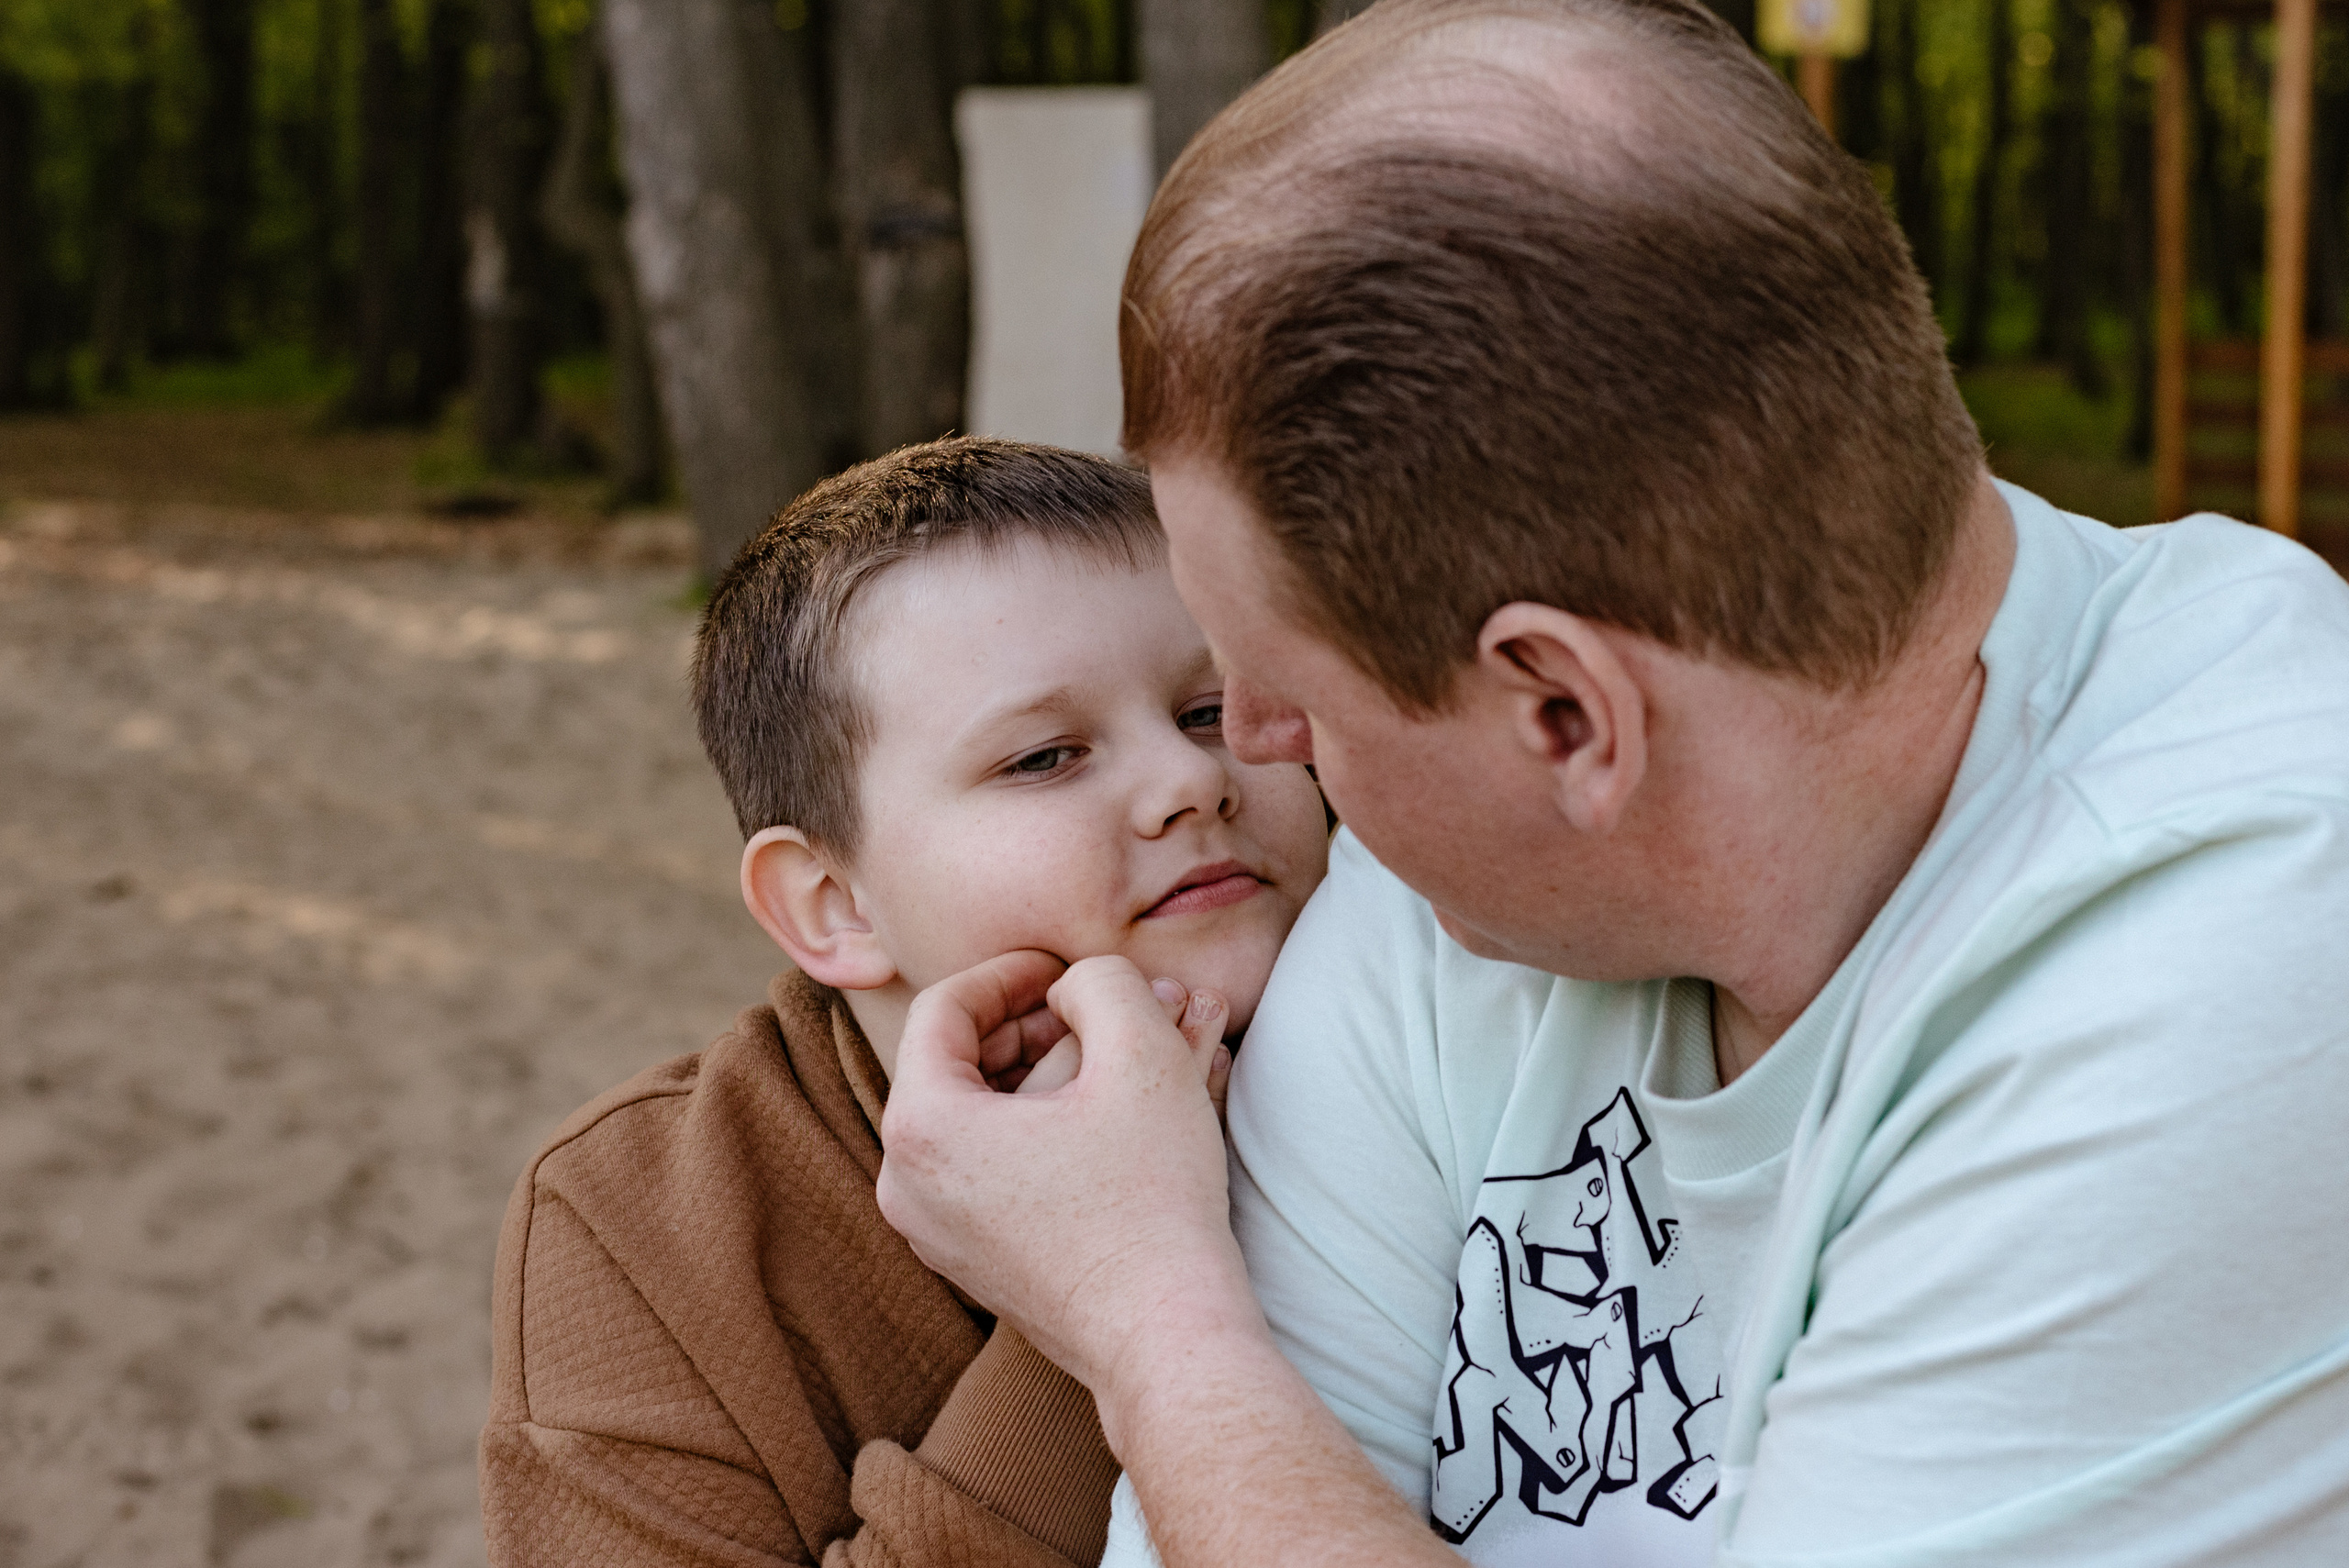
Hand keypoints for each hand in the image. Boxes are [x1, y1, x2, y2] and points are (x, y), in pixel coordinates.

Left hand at [876, 951, 1257, 1423]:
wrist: (1166, 1337)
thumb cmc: (1152, 1199)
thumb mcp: (1142, 1053)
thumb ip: (1102, 981)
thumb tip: (1075, 986)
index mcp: (921, 1128)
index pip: (941, 1009)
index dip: (1007, 972)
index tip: (1065, 969)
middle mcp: (905, 1185)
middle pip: (954, 1063)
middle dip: (1029, 1025)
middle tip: (1098, 1013)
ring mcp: (933, 1233)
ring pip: (974, 1117)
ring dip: (1039, 1076)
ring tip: (1113, 1063)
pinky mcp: (972, 1262)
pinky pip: (989, 1169)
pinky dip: (1038, 1130)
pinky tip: (1106, 1122)